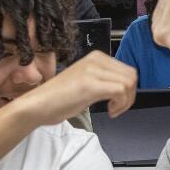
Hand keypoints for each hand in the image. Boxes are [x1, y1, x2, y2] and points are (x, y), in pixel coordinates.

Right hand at [18, 51, 135, 123]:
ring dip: (125, 101)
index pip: (128, 70)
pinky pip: (120, 91)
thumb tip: (126, 87)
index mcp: (96, 57)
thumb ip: (105, 80)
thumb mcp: (87, 82)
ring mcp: (92, 71)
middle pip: (132, 75)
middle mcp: (95, 59)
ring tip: (112, 109)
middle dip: (129, 95)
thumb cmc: (60, 98)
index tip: (116, 102)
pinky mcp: (90, 84)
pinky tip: (109, 111)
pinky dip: (120, 105)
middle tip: (116, 107)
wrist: (38, 106)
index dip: (128, 90)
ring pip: (129, 83)